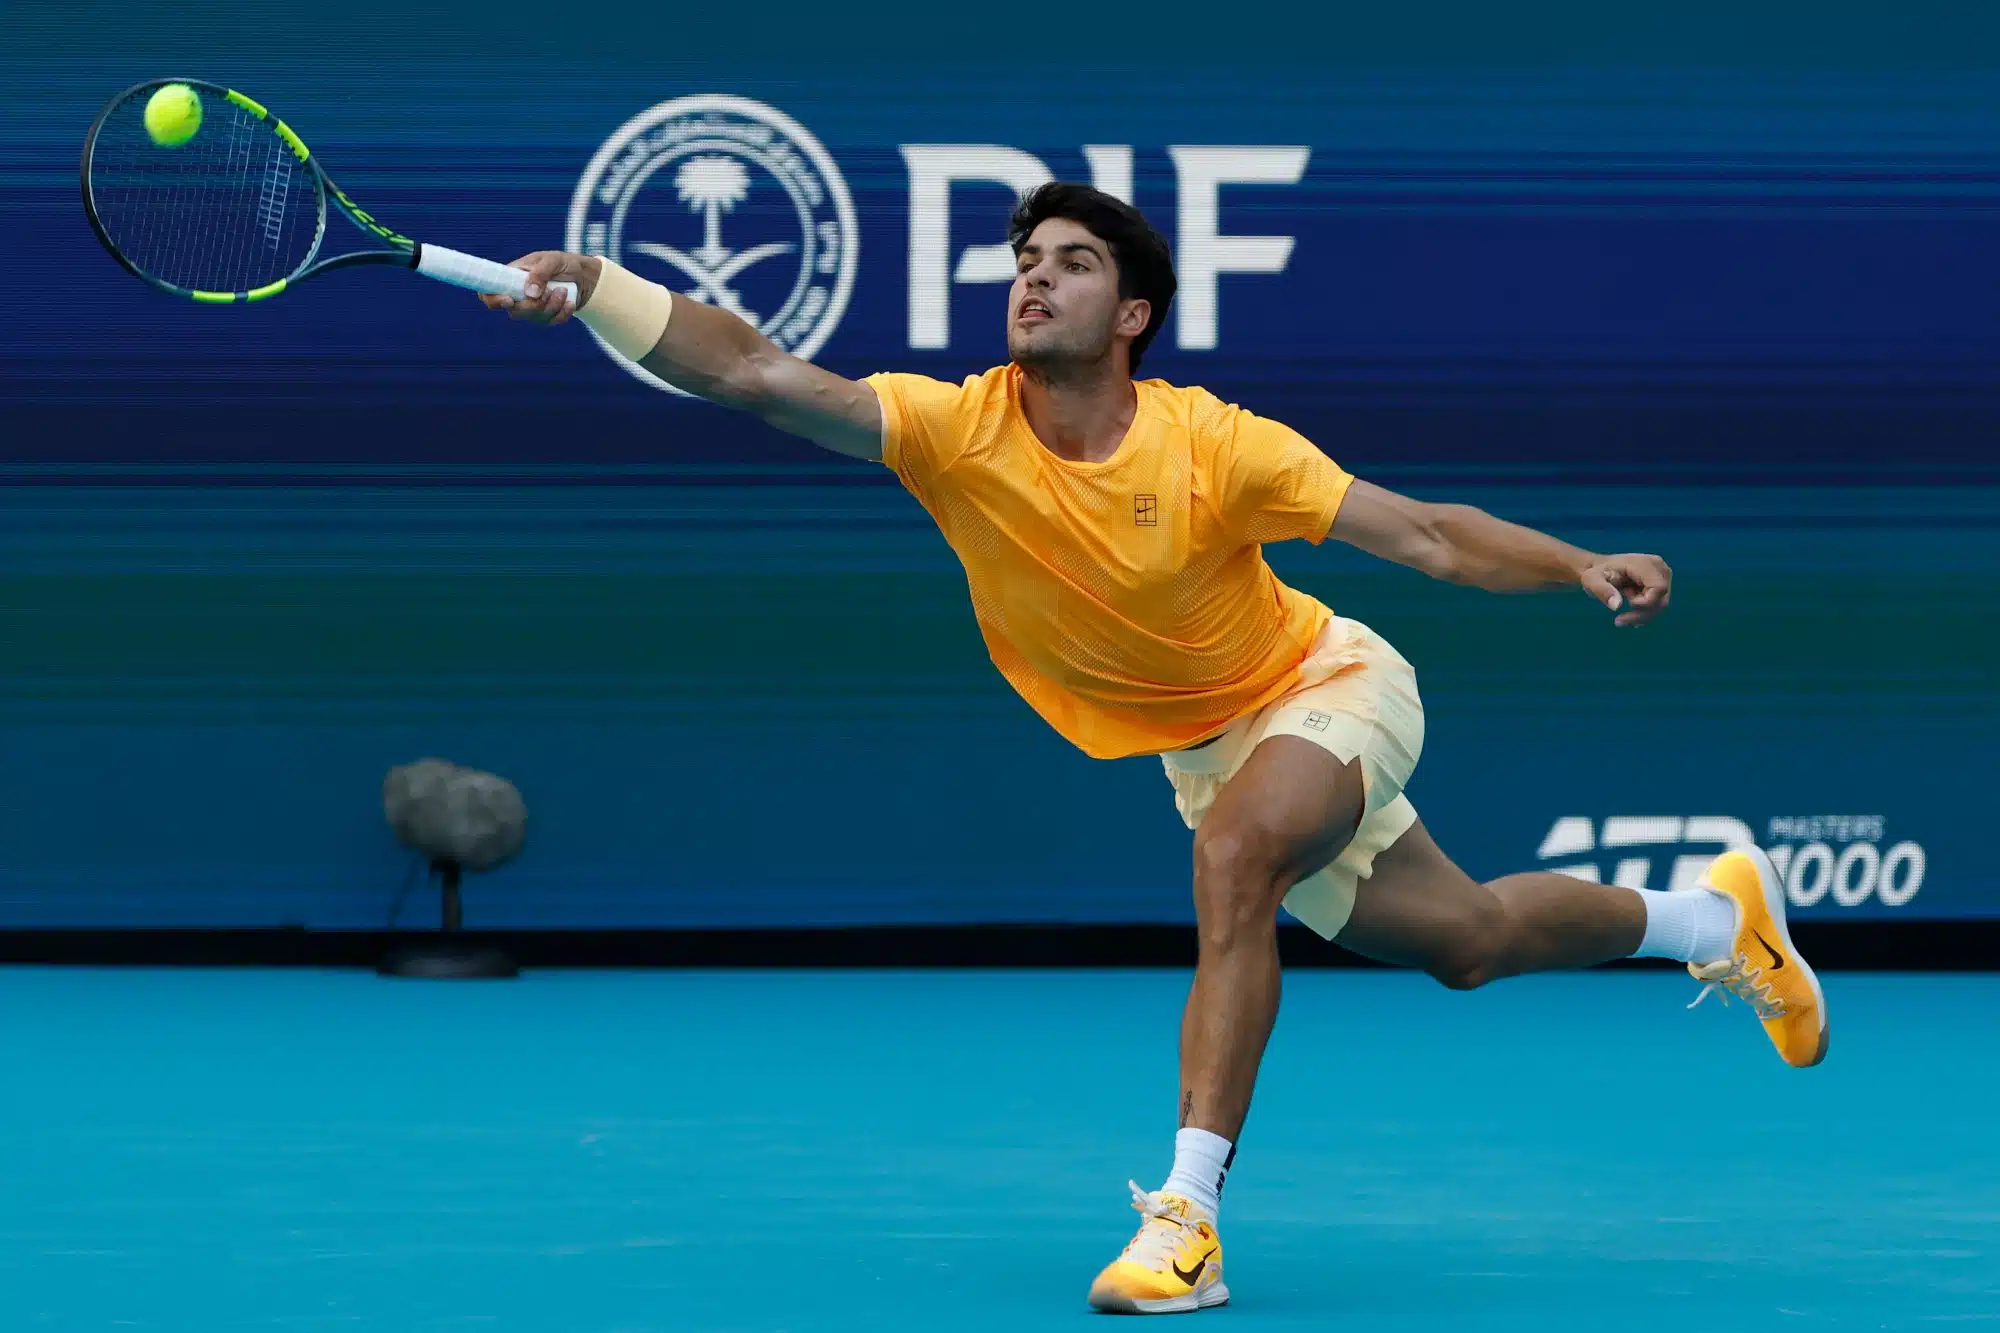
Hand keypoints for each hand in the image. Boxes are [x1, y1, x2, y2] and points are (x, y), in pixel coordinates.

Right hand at [478, 251, 602, 324]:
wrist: (584, 276)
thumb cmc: (563, 263)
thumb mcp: (552, 261)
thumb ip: (540, 273)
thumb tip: (529, 293)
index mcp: (511, 277)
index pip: (489, 292)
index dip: (492, 299)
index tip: (508, 300)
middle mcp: (518, 294)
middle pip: (514, 311)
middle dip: (533, 305)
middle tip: (549, 291)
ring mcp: (531, 307)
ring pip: (533, 318)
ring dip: (552, 306)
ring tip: (564, 291)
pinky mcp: (546, 317)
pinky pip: (550, 322)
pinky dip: (562, 314)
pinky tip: (570, 302)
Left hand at [1579, 553, 1671, 626]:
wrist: (1602, 571)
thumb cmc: (1597, 574)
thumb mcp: (1591, 580)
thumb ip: (1602, 590)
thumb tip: (1616, 606)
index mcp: (1645, 563)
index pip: (1659, 588)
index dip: (1646, 602)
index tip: (1627, 603)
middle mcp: (1659, 567)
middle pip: (1661, 600)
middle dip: (1641, 614)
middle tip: (1619, 619)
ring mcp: (1663, 576)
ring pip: (1661, 605)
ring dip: (1641, 616)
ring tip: (1621, 616)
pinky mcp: (1662, 584)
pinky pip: (1658, 605)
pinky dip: (1644, 614)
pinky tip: (1629, 617)